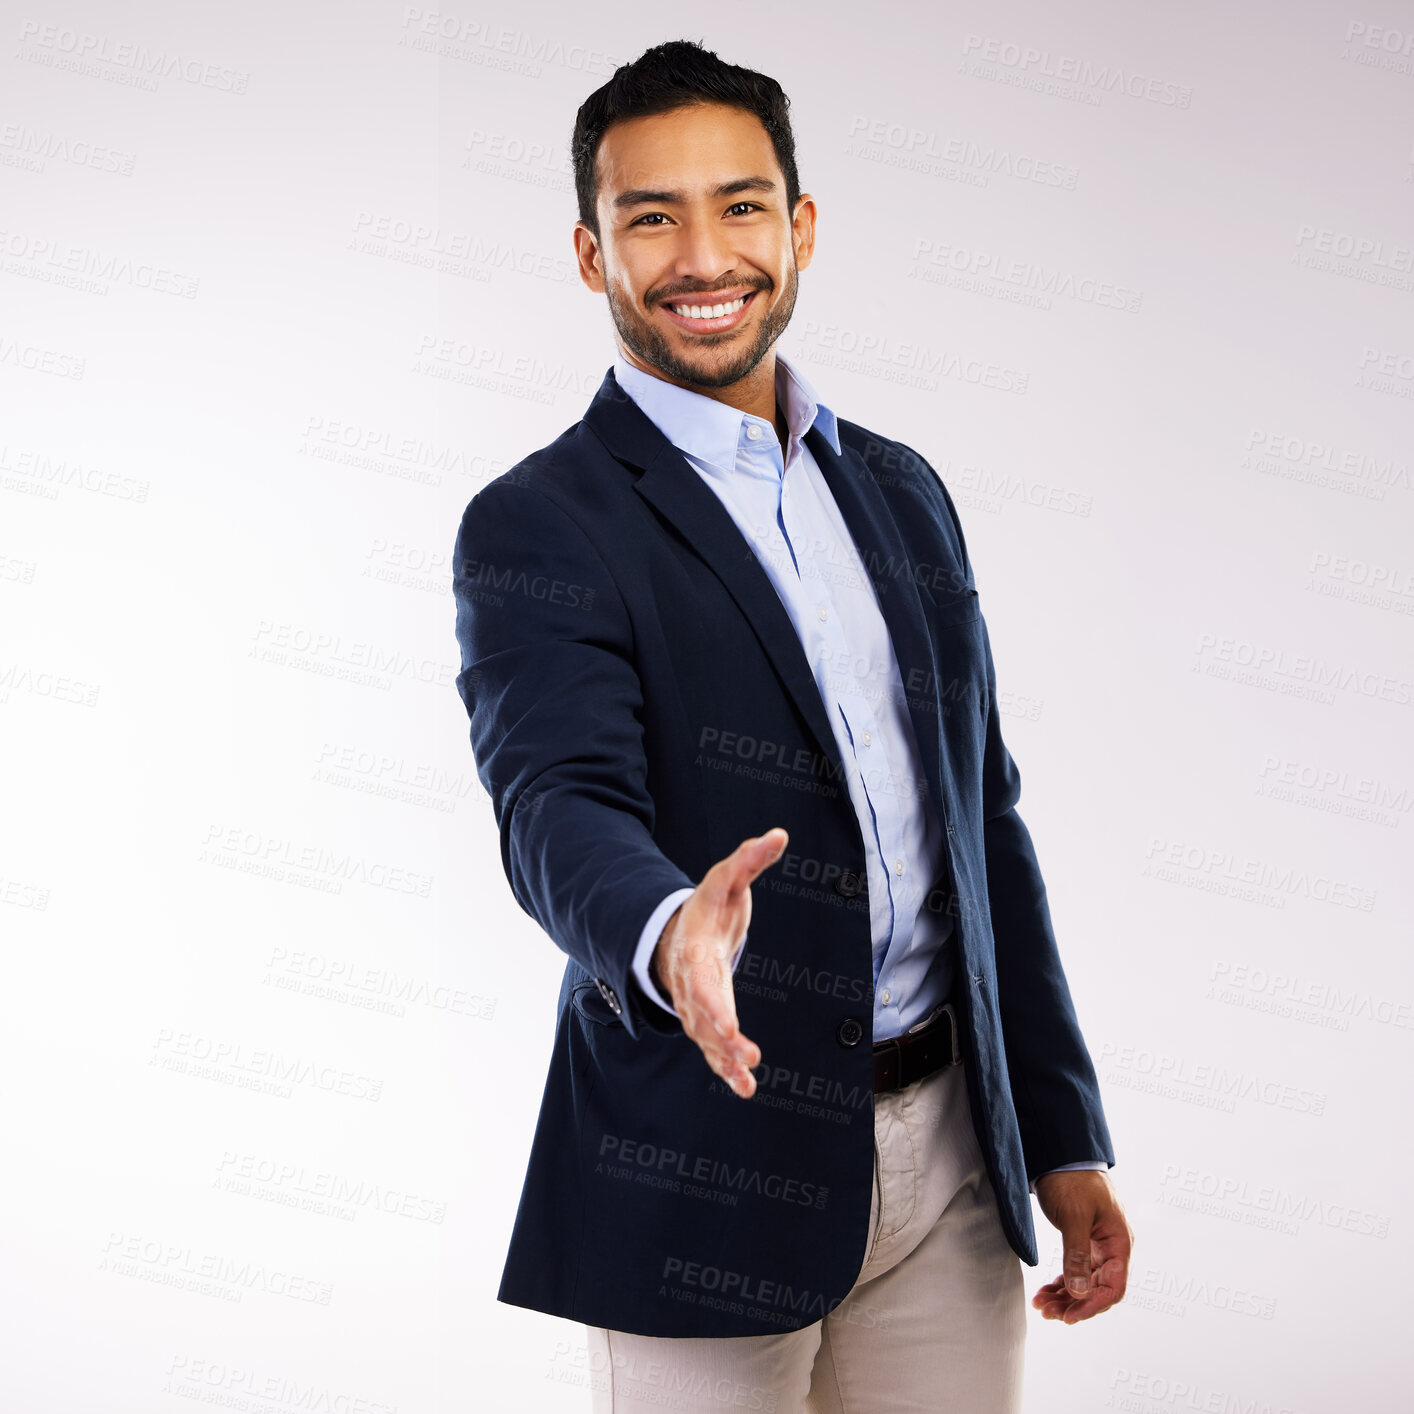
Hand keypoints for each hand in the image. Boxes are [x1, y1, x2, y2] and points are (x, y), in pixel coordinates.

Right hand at [650, 827, 786, 1098]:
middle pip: (703, 1016)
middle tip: (747, 1055)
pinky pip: (714, 1049)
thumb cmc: (707, 906)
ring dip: (725, 1060)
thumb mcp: (726, 878)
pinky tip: (745, 1088)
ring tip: (746, 1082)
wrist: (676, 932)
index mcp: (694, 950)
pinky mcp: (708, 1020)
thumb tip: (778, 835)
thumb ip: (750, 859)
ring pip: (707, 1038)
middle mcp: (691, 984)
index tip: (730, 1026)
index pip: (702, 982)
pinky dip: (726, 1069)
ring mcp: (696, 1005)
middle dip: (722, 1038)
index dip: (714, 1005)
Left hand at [1031, 1170, 1132, 1323]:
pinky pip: (1076, 1270)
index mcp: (1119, 1242)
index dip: (1092, 1305)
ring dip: (1065, 1296)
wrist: (1059, 1153)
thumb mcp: (1073, 1216)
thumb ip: (1076, 1254)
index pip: (1114, 1287)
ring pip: (1085, 1281)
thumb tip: (1079, 1292)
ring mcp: (1098, 1245)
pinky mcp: (1083, 1240)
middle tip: (1046, 1312)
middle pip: (1098, 1288)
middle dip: (1073, 1303)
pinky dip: (1061, 1282)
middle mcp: (1112, 1247)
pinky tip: (1045, 1291)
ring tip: (1041, 1304)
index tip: (1068, 1317)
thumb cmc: (1072, 1179)